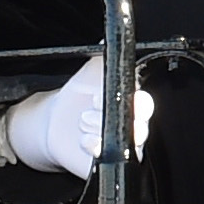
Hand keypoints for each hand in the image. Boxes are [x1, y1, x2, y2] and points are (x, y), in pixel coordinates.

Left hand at [0, 56, 152, 180]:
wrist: (56, 120)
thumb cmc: (80, 94)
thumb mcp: (92, 69)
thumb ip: (104, 54)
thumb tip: (107, 38)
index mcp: (136, 104)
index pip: (146, 105)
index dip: (130, 102)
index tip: (106, 95)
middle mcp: (135, 127)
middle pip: (140, 128)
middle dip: (111, 116)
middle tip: (92, 106)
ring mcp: (124, 149)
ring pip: (122, 143)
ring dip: (96, 129)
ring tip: (83, 121)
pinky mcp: (110, 165)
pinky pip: (108, 160)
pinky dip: (93, 147)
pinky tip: (83, 139)